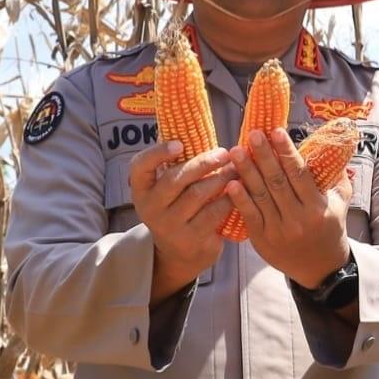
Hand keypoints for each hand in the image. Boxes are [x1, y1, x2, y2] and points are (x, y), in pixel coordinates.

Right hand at [129, 141, 234, 301]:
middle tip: (225, 153)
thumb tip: (193, 125)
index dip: (158, 153)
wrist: (180, 253)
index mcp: (141, 189)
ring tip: (236, 168)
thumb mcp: (167, 189)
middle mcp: (150, 208)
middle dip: (204, 163)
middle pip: (176, 178)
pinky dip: (229, 198)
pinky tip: (238, 189)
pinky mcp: (191, 240)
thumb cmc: (177, 207)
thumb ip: (175, 164)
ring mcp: (169, 226)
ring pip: (198, 194)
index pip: (140, 166)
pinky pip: (214, 213)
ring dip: (221, 178)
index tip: (180, 144)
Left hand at [225, 128, 352, 288]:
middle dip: (264, 156)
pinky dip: (240, 199)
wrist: (321, 268)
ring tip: (236, 151)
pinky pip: (250, 216)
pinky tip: (231, 183)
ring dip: (247, 171)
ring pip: (261, 196)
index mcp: (317, 206)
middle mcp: (298, 219)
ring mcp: (279, 230)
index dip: (286, 151)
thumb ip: (337, 176)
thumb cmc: (330, 228)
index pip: (299, 173)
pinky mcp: (263, 240)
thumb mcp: (340, 203)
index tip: (276, 131)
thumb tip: (333, 147)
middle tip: (252, 134)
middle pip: (277, 181)